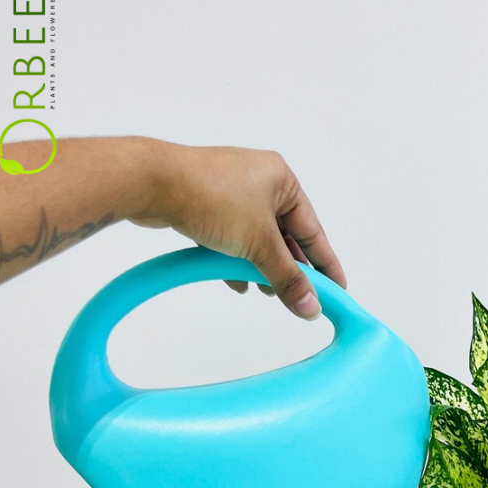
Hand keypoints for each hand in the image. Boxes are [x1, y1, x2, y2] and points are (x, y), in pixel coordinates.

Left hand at [131, 143, 345, 318]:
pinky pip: (234, 237)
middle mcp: (260, 181)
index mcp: (282, 180)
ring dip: (263, 267)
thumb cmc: (211, 197)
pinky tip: (237, 282)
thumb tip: (311, 307)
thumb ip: (288, 278)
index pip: (313, 231)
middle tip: (301, 298)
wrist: (151, 183)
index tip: (337, 289)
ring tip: (267, 292)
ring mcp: (232, 191)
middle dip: (290, 269)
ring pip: (258, 239)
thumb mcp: (259, 244)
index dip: (325, 264)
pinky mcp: (208, 203)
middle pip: (286, 236)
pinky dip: (238, 259)